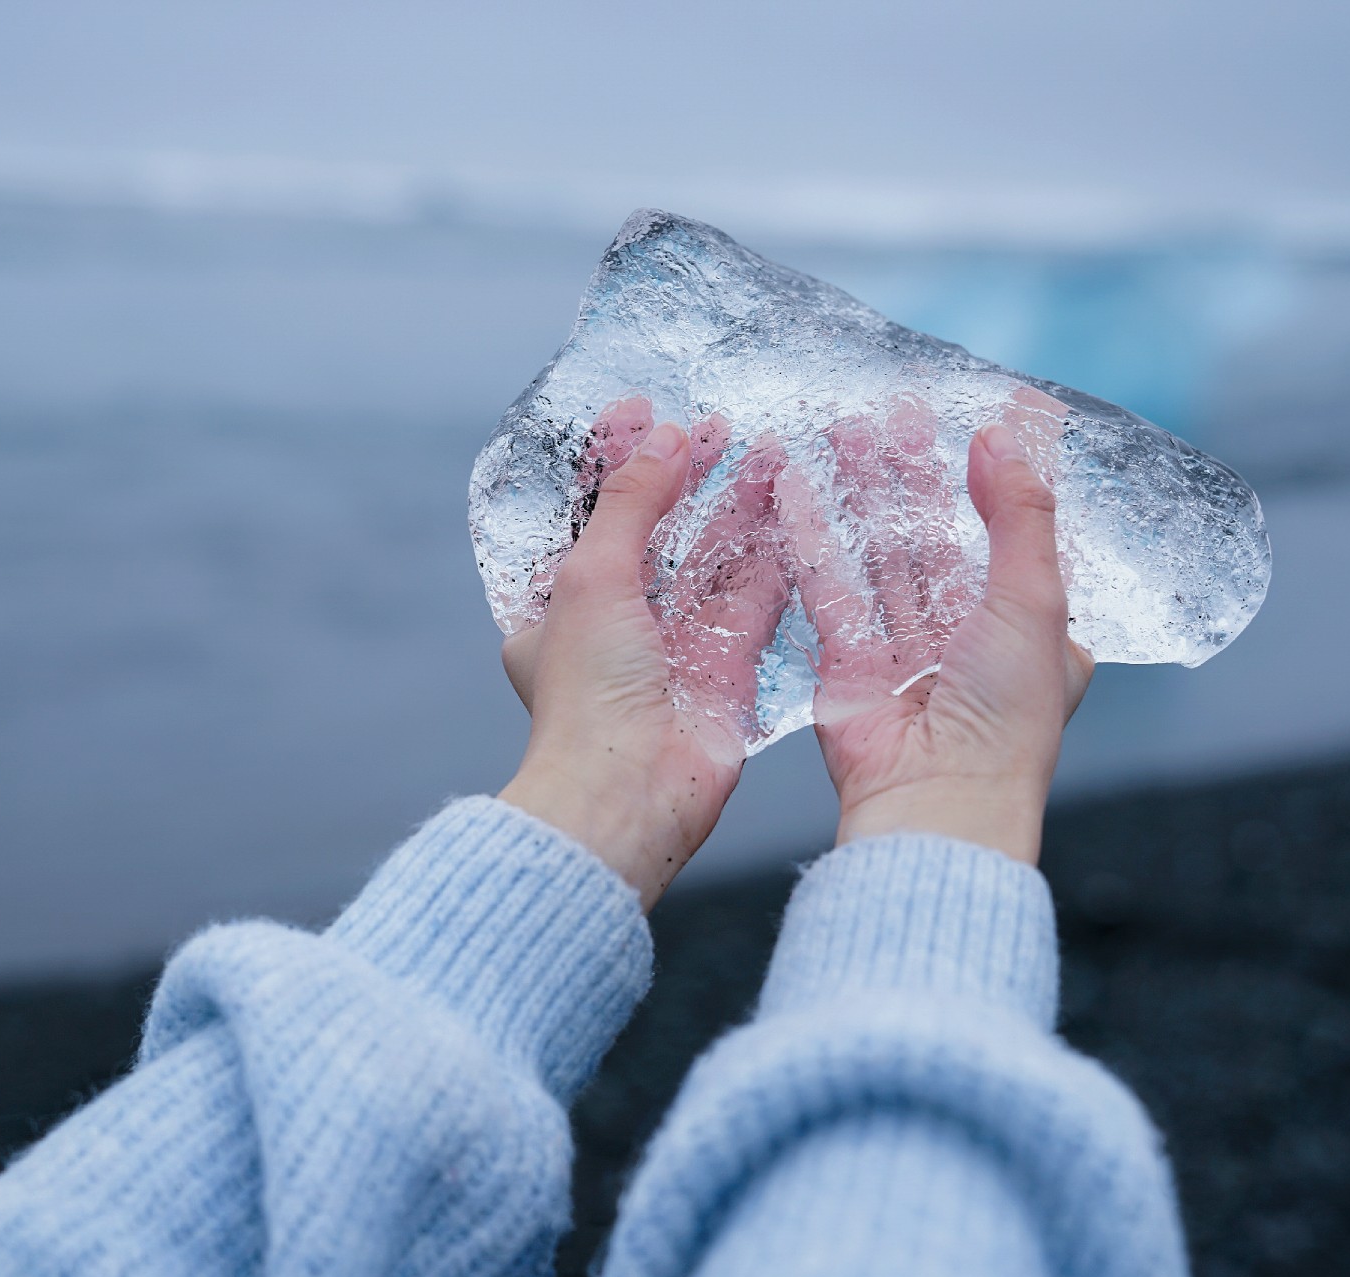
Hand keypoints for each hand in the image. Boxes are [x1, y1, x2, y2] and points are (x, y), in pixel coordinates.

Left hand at [497, 418, 767, 906]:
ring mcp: (673, 648)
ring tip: (766, 449)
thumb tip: (663, 439)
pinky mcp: (726, 669)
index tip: (639, 410)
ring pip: (711, 561)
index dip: (612, 459)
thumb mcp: (591, 576)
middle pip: (657, 531)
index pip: (586, 514)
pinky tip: (791, 504)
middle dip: (684, 477)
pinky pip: (755, 599)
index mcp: (558, 608)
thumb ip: (630, 502)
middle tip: (715, 427)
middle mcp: (615, 626)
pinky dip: (773, 553)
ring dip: (737, 507)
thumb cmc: (587, 698)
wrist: (629, 792)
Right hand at [807, 403, 1093, 863]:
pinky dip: (811, 537)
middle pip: (931, 535)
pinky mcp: (847, 665)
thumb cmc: (1006, 716)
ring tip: (839, 429)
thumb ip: (1019, 514)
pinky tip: (796, 486)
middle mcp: (965, 636)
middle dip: (907, 474)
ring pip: (877, 553)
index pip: (1008, 535)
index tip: (967, 423)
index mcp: (1029, 628)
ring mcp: (903, 650)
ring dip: (858, 493)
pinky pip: (828, 588)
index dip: (987, 478)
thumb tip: (1003, 436)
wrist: (939, 798)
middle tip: (885, 412)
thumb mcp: (1036, 600)